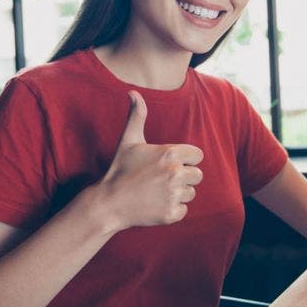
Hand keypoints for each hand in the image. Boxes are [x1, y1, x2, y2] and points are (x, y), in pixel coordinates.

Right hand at [96, 91, 203, 229]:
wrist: (109, 203)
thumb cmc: (120, 169)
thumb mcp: (128, 141)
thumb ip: (137, 116)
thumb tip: (133, 92)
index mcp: (170, 154)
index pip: (198, 156)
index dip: (185, 159)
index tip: (168, 164)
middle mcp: (175, 174)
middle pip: (198, 175)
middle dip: (184, 177)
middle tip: (161, 179)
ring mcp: (173, 195)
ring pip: (191, 193)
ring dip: (178, 193)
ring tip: (157, 192)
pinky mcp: (171, 214)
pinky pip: (184, 210)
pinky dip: (173, 210)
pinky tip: (156, 204)